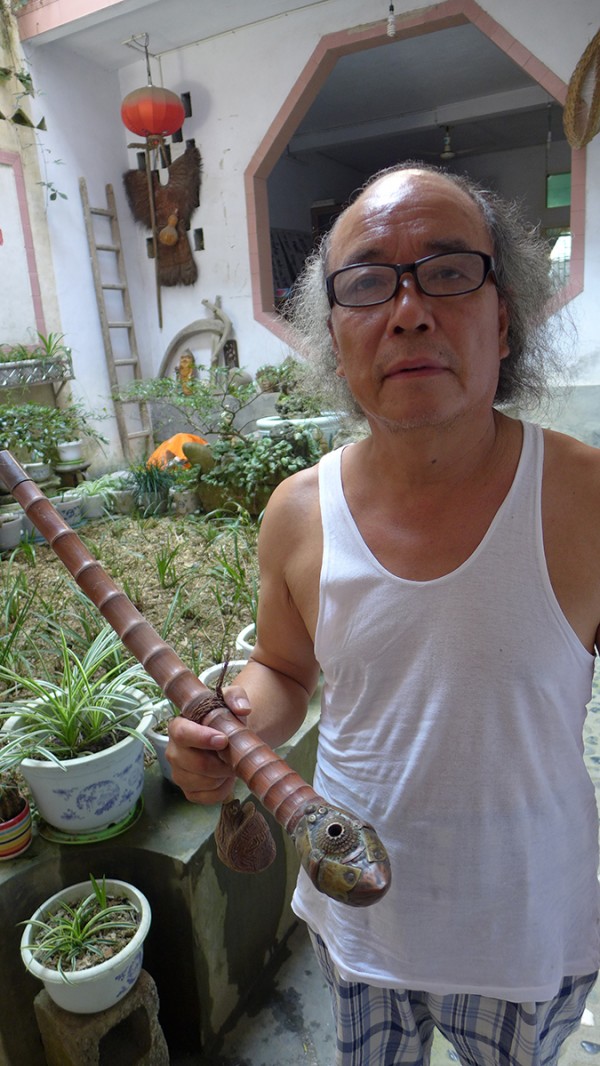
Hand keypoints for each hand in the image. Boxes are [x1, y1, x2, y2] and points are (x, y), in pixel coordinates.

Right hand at [165, 685, 250, 803]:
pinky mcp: (189, 792)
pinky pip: (208, 797)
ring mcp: (179, 774)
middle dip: (221, 762)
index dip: (202, 738)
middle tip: (234, 756)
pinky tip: (225, 777)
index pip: (182, 733)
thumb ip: (236, 696)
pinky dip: (223, 789)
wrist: (229, 740)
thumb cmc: (224, 719)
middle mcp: (173, 751)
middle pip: (195, 763)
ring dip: (223, 775)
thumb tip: (242, 709)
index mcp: (178, 726)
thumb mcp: (230, 700)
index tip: (223, 740)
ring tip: (229, 763)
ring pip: (203, 782)